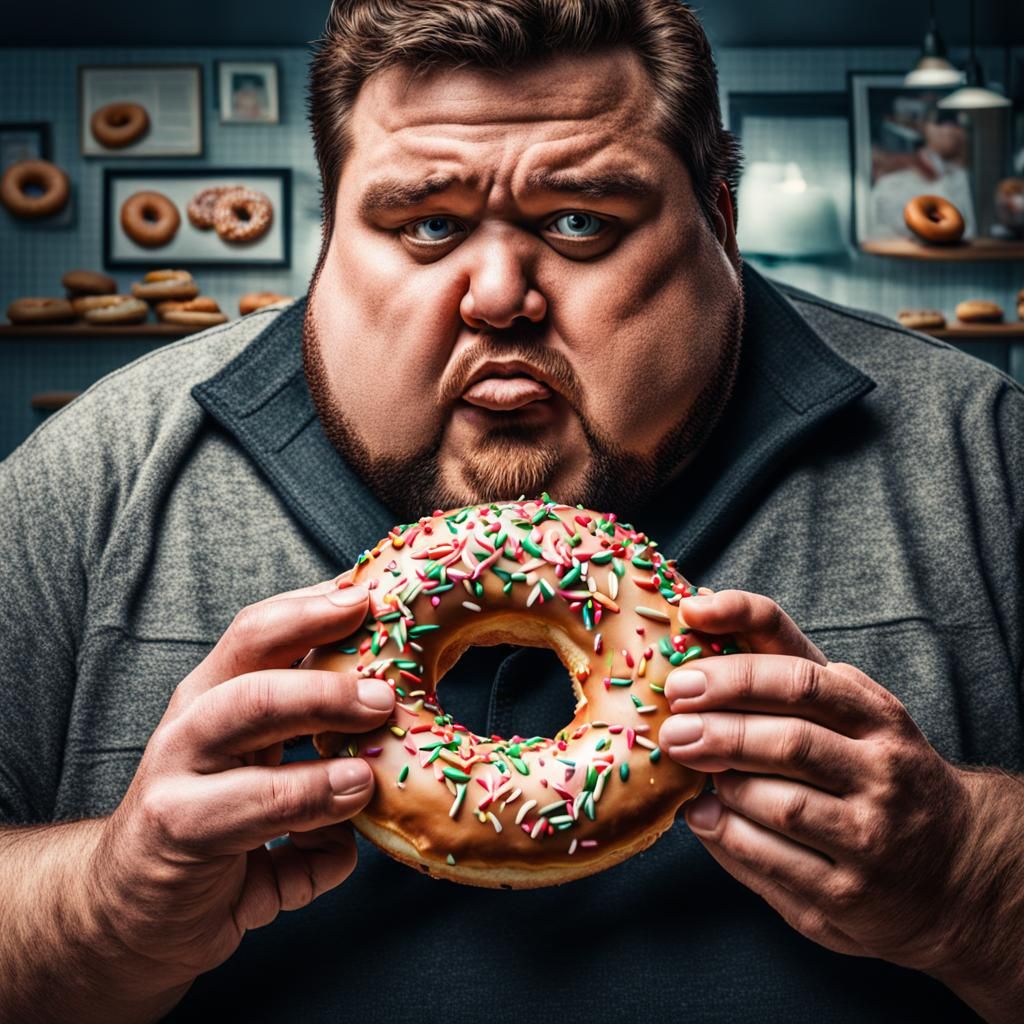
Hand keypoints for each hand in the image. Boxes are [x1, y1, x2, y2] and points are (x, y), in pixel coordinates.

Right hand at [88, 577, 393, 998]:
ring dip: (316, 734)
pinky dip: (308, 819)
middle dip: (325, 676)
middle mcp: (193, 721)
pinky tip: (344, 838)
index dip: (318, 610)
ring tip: (366, 770)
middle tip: (386, 693)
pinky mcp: (177, 833)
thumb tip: (396, 728)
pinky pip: (252, 815)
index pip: (261, 630)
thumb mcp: (263, 772)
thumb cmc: (212, 829)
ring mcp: (177, 773)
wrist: (129, 914)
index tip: (375, 599)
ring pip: (244, 721)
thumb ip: (315, 745)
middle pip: (253, 667)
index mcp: (217, 694)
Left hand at [660, 589, 973, 974]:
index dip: (737, 670)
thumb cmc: (873, 768)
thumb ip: (784, 668)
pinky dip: (723, 833)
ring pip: (779, 803)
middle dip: (719, 729)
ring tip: (691, 767)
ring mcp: (871, 837)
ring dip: (723, 783)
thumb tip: (699, 611)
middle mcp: (885, 773)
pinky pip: (770, 860)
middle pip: (788, 740)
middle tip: (673, 725)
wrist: (958, 868)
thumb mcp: (849, 712)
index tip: (685, 667)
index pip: (802, 678)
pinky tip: (702, 813)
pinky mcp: (847, 895)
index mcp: (879, 718)